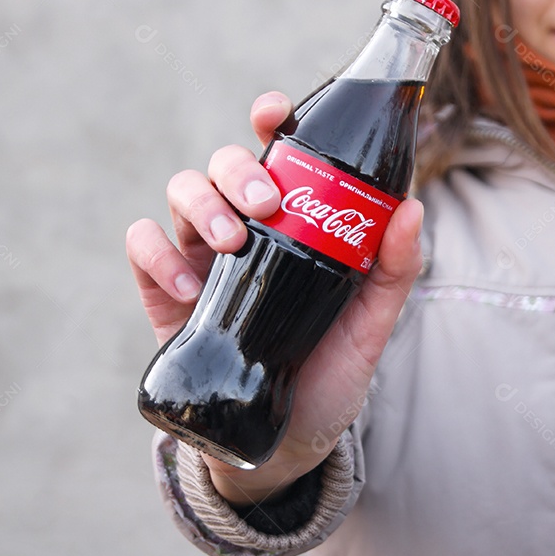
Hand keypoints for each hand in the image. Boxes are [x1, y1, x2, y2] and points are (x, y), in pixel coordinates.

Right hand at [126, 92, 424, 504]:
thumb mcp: (370, 327)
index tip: (273, 112)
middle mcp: (245, 230)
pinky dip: (158, 255)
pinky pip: (142, 247)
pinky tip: (189, 290)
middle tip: (269, 205)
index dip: (269, 120)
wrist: (285, 443)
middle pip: (224, 165)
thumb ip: (392, 271)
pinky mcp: (164, 293)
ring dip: (204, 205)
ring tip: (232, 245)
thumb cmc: (329, 376)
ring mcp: (201, 258)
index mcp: (292, 224)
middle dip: (240, 170)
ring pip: (182, 192)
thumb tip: (411, 207)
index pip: (275, 154)